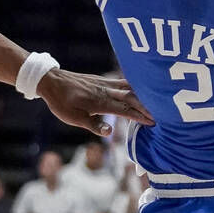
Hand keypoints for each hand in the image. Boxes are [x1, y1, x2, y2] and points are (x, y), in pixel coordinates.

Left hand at [38, 68, 152, 135]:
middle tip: (163, 113)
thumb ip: (93, 125)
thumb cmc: (61, 103)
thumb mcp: (73, 118)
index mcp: (100, 103)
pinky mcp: (102, 80)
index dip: (140, 116)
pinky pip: (123, 82)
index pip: (125, 110)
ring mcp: (105, 84)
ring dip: (144, 95)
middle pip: (132, 98)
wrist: (51, 81)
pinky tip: (141, 88)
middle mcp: (105, 91)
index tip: (154, 122)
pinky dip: (135, 86)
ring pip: (130, 88)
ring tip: (158, 101)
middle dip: (148, 106)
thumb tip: (109, 132)